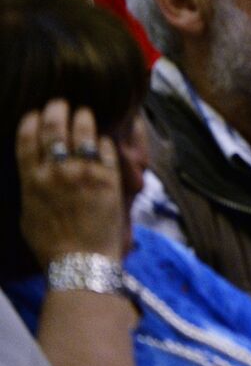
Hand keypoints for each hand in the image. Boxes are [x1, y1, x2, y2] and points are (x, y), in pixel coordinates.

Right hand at [16, 99, 125, 265]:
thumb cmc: (52, 245)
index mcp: (32, 181)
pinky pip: (107, 148)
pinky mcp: (109, 178)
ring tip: (84, 111)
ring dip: (83, 117)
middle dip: (56, 109)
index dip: (30, 120)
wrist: (81, 262)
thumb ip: (33, 188)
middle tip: (60, 102)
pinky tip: (104, 137)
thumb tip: (36, 170)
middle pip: (54, 129)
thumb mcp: (30, 215)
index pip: (26, 139)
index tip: (35, 112)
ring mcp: (84, 173)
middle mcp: (56, 172)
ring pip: (83, 132)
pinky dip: (104, 139)